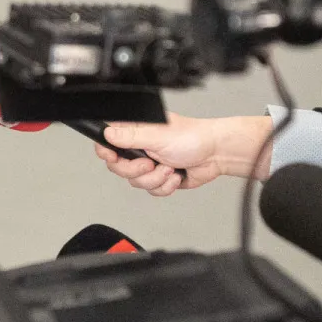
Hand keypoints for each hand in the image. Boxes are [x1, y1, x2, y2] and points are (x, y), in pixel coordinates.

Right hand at [93, 113, 273, 197]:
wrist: (216, 155)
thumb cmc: (193, 138)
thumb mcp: (157, 136)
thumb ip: (130, 136)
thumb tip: (107, 133)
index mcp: (136, 131)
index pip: (108, 141)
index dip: (106, 152)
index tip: (114, 158)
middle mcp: (140, 147)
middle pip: (119, 167)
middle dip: (136, 170)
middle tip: (150, 163)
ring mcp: (149, 164)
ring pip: (136, 182)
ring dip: (155, 179)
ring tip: (170, 168)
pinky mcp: (159, 178)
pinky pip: (151, 190)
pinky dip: (165, 186)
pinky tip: (176, 175)